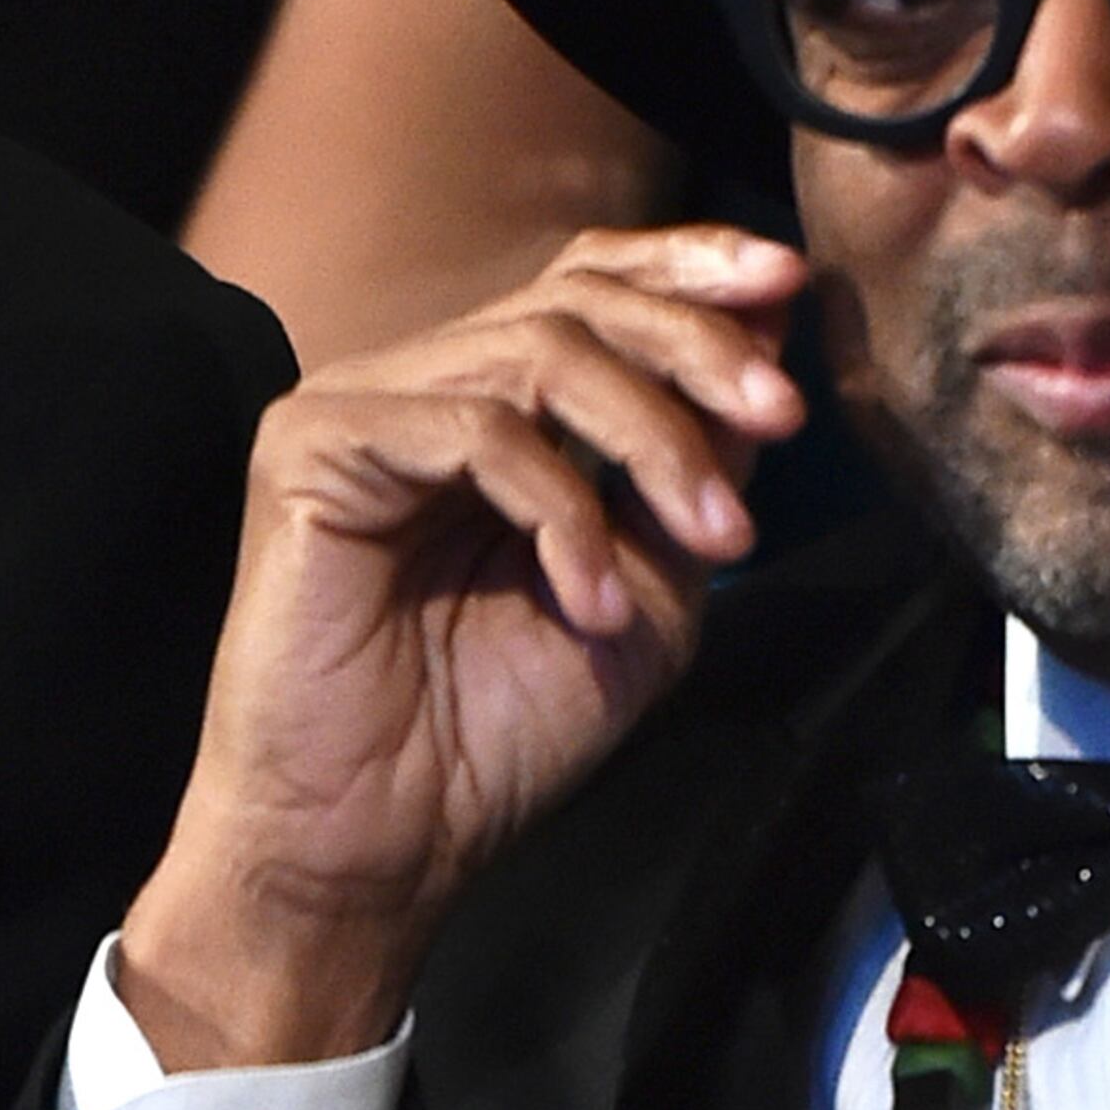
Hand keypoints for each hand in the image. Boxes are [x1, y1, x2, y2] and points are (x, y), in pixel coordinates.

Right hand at [116, 223, 812, 1069]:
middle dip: (700, 347)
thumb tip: (770, 337)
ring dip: (653, 439)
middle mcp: (425, 382)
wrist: (384, 840)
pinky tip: (595, 600)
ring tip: (714, 539)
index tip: (793, 284)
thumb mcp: (652, 591)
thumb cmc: (500, 734)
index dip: (693, 270)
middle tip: (783, 415)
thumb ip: (699, 471)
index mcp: (498, 403)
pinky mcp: (315, 446)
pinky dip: (560, 511)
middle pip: (578, 297)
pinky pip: (472, 431)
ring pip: (539, 350)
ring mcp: (364, 405)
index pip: (593, 284)